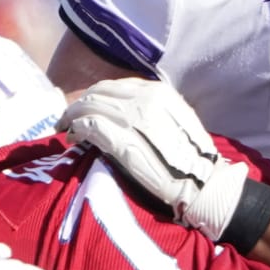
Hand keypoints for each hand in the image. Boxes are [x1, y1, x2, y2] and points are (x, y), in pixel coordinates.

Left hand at [59, 79, 246, 240]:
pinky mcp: (121, 141)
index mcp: (158, 92)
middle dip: (79, 104)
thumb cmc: (194, 158)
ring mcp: (131, 119)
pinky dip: (77, 130)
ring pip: (89, 106)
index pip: (115, 86)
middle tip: (67, 119)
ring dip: (73, 117)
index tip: (87, 109)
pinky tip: (74, 139)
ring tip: (67, 130)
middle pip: (98, 93)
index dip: (97, 96)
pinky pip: (90, 126)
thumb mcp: (179, 120)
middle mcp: (143, 99)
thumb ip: (155, 110)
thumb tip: (128, 111)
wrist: (202, 183)